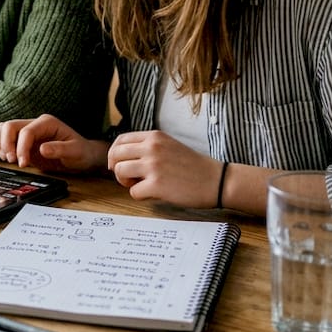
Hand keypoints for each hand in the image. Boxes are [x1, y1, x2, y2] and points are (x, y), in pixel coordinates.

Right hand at [0, 114, 107, 172]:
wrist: (83, 156)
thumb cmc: (81, 152)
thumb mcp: (75, 152)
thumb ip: (59, 149)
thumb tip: (42, 149)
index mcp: (47, 123)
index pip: (26, 131)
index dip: (21, 148)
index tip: (22, 163)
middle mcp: (35, 124)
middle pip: (9, 126)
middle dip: (6, 144)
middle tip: (11, 161)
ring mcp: (28, 131)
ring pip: (3, 129)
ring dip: (1, 144)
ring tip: (9, 159)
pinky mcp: (23, 141)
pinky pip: (4, 138)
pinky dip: (1, 147)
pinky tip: (7, 158)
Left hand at [107, 130, 223, 208]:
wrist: (216, 180)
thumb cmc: (193, 166)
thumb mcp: (169, 145)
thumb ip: (148, 147)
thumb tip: (122, 158)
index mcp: (154, 136)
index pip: (120, 140)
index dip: (115, 154)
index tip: (118, 164)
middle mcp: (152, 148)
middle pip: (116, 155)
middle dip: (117, 168)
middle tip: (128, 178)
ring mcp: (153, 166)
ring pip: (120, 172)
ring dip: (125, 182)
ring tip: (140, 185)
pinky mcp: (156, 185)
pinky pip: (133, 191)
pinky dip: (140, 195)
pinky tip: (153, 194)